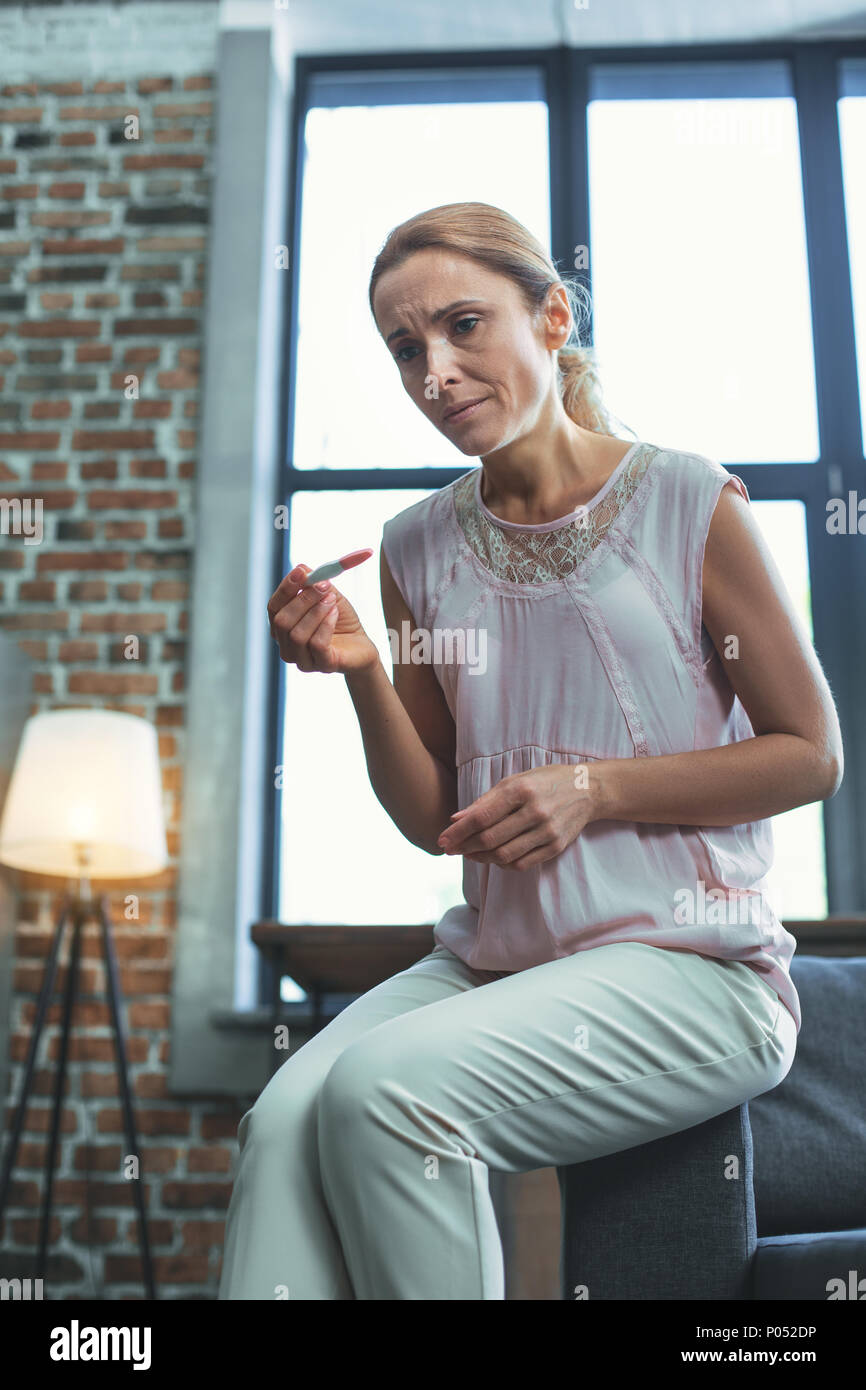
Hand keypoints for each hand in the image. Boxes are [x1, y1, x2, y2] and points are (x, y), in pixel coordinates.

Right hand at [267, 564, 378, 673]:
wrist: (362, 645)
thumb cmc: (341, 621)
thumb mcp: (328, 596)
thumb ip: (315, 582)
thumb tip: (302, 568)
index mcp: (283, 627)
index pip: (273, 608)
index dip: (285, 589)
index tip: (301, 572)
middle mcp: (287, 646)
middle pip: (282, 621)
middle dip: (303, 600)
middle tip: (323, 585)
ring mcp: (303, 660)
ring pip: (297, 635)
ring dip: (316, 612)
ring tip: (332, 601)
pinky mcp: (322, 666)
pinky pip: (317, 645)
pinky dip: (326, 625)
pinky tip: (335, 614)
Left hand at [436, 763, 599, 870]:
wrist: (587, 789)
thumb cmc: (545, 781)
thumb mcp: (515, 781)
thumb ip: (486, 801)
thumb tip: (456, 818)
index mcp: (521, 790)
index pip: (482, 817)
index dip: (458, 831)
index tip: (443, 840)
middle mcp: (535, 811)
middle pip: (490, 839)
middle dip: (465, 847)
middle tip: (451, 849)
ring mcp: (547, 831)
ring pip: (504, 855)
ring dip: (481, 858)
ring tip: (469, 854)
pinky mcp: (556, 846)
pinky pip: (522, 863)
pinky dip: (503, 864)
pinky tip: (493, 858)